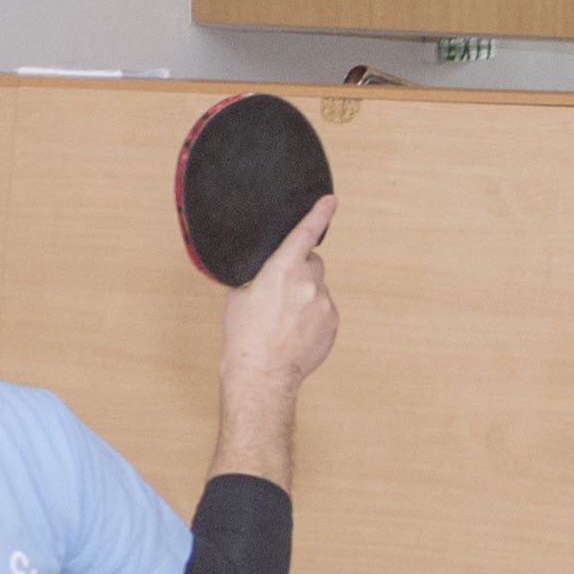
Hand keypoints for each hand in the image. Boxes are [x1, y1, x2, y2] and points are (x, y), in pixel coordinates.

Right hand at [220, 193, 339, 398]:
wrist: (263, 372)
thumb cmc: (244, 334)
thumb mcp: (240, 295)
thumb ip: (259, 274)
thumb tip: (267, 269)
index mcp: (282, 269)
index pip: (305, 234)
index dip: (319, 214)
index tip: (330, 201)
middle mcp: (308, 283)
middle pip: (313, 263)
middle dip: (301, 271)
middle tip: (282, 292)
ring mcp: (324, 304)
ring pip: (318, 290)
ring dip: (306, 298)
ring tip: (286, 320)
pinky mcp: (333, 323)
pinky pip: (325, 311)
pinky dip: (313, 317)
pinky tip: (295, 332)